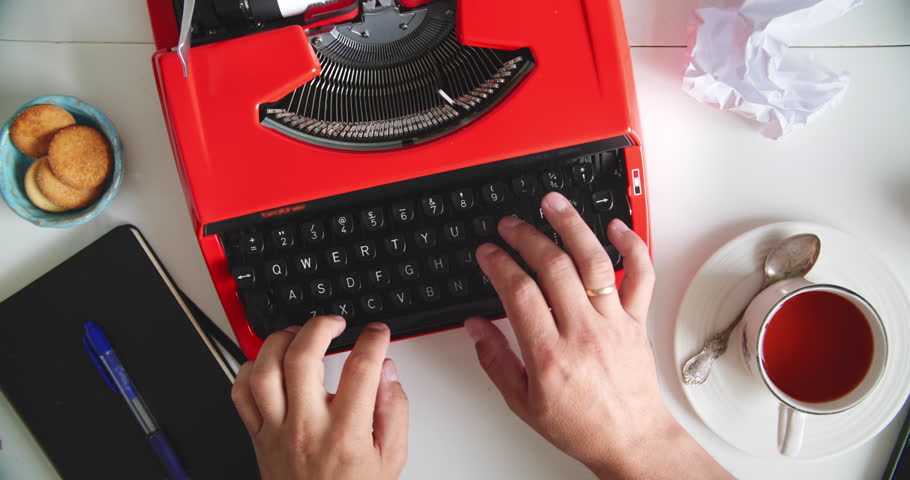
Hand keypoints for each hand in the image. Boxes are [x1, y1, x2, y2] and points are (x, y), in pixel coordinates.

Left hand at [231, 317, 407, 479]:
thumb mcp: (391, 458)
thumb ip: (394, 410)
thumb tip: (387, 373)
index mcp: (345, 433)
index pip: (361, 369)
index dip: (373, 340)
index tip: (378, 333)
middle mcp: (306, 428)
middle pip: (303, 357)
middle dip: (321, 326)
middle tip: (335, 323)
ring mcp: (276, 431)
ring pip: (265, 369)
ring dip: (281, 340)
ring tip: (299, 334)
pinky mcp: (256, 437)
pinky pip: (240, 394)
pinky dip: (249, 369)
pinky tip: (268, 362)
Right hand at [465, 192, 728, 478]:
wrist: (631, 440)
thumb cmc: (580, 425)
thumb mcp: (523, 402)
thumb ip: (495, 360)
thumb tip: (475, 326)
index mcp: (550, 354)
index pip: (519, 292)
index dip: (498, 264)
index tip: (487, 253)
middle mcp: (583, 332)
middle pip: (553, 266)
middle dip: (525, 236)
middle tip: (509, 224)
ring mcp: (614, 322)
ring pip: (594, 260)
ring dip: (571, 225)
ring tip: (552, 203)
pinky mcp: (637, 320)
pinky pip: (640, 275)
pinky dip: (632, 245)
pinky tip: (614, 226)